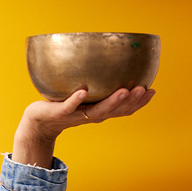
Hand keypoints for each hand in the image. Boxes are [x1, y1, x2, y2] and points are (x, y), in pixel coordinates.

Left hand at [12, 87, 155, 167]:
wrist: (38, 122)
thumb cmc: (62, 107)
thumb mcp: (84, 99)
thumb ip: (97, 89)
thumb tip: (112, 68)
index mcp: (99, 112)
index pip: (124, 109)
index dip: (139, 103)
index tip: (153, 90)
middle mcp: (91, 116)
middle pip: (115, 111)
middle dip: (132, 101)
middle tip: (144, 89)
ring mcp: (76, 115)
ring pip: (98, 110)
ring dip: (112, 101)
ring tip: (125, 90)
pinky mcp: (59, 112)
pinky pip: (69, 106)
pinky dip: (77, 100)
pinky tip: (84, 92)